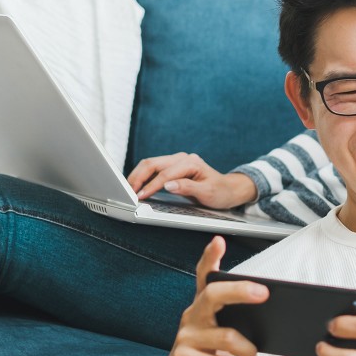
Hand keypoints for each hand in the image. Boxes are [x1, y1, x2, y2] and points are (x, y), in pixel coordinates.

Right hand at [126, 153, 256, 208]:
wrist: (228, 189)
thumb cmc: (220, 192)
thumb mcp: (207, 193)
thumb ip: (187, 187)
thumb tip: (168, 185)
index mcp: (190, 162)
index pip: (165, 174)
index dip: (151, 186)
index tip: (140, 196)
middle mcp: (182, 158)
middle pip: (153, 163)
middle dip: (138, 177)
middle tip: (127, 192)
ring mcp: (176, 161)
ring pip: (150, 164)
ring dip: (138, 176)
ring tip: (128, 189)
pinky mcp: (173, 167)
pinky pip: (154, 169)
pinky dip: (143, 176)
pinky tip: (136, 185)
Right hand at [156, 237, 268, 355]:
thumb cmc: (209, 350)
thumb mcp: (220, 329)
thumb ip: (238, 318)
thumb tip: (273, 313)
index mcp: (203, 305)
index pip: (204, 275)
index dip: (210, 257)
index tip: (219, 241)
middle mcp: (192, 315)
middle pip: (213, 295)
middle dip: (240, 290)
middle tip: (264, 294)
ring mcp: (185, 337)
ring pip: (225, 336)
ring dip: (248, 350)